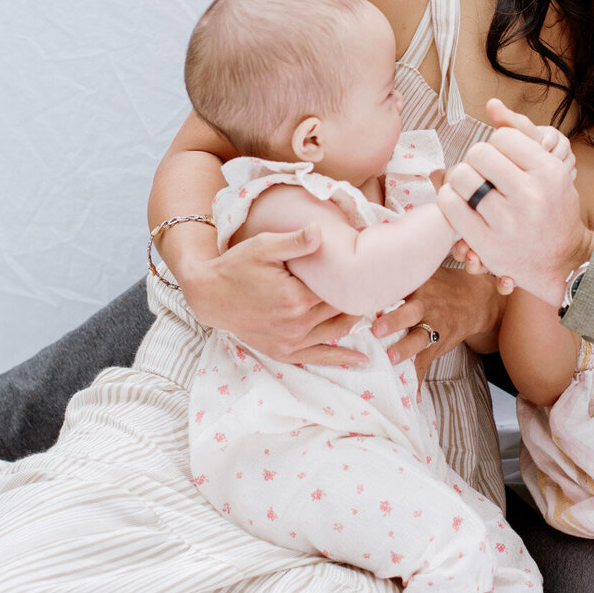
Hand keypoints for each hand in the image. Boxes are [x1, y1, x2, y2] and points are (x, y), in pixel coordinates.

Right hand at [179, 227, 367, 366]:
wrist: (209, 294)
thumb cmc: (237, 265)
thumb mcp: (263, 246)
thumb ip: (295, 241)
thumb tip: (320, 231)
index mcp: (297, 298)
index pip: (340, 290)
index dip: (359, 281)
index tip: (376, 273)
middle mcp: (296, 324)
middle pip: (341, 312)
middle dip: (361, 301)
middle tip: (383, 291)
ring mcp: (289, 341)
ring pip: (335, 333)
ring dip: (356, 324)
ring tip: (378, 313)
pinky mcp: (282, 352)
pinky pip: (316, 357)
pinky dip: (339, 358)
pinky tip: (359, 360)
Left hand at [370, 261, 505, 377]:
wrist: (476, 300)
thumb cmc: (439, 285)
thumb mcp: (424, 272)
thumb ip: (397, 269)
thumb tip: (363, 263)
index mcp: (418, 286)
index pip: (399, 286)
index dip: (384, 290)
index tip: (366, 295)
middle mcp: (426, 306)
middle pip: (410, 312)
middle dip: (394, 320)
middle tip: (377, 328)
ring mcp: (434, 327)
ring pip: (420, 339)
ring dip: (406, 350)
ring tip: (392, 360)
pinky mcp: (437, 346)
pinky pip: (425, 364)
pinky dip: (418, 381)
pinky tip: (411, 397)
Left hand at [450, 122, 573, 292]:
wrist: (564, 261)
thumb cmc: (554, 211)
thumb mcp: (554, 170)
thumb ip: (524, 137)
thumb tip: (491, 104)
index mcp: (549, 172)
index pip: (503, 136)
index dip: (498, 145)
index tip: (503, 160)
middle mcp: (530, 195)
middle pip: (479, 152)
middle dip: (478, 159)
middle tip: (484, 173)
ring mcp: (507, 222)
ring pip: (461, 176)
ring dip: (461, 178)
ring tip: (472, 188)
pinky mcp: (487, 243)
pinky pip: (450, 205)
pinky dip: (449, 199)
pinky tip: (461, 204)